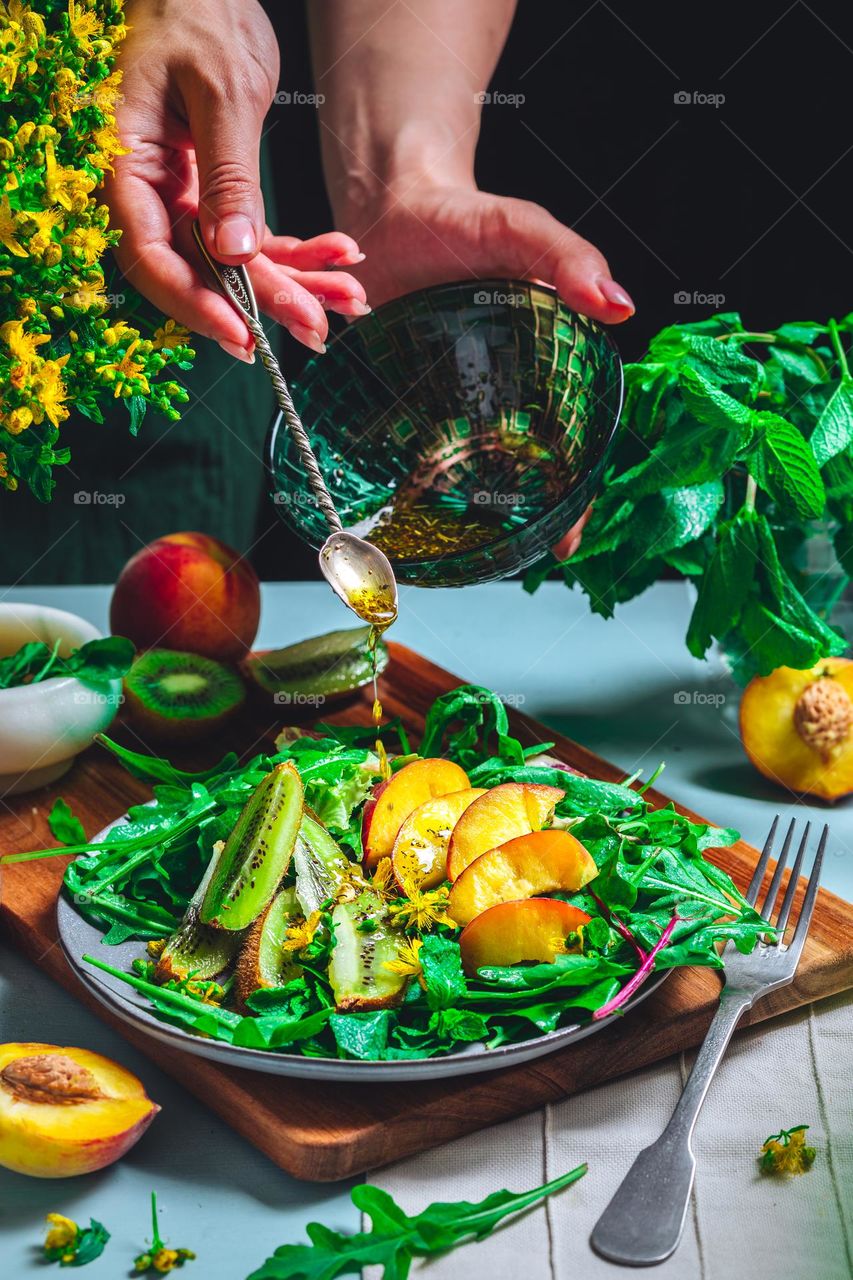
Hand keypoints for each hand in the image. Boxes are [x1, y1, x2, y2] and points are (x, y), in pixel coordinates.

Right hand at [106, 0, 368, 357]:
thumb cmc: (198, 16)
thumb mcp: (222, 90)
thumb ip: (228, 174)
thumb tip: (235, 253)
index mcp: (127, 166)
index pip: (151, 257)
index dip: (194, 302)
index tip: (241, 332)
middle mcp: (151, 192)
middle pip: (200, 271)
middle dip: (264, 303)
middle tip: (317, 330)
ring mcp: (183, 197)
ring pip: (235, 263)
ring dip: (294, 284)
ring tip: (348, 299)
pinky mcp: (216, 194)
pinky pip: (255, 237)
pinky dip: (299, 250)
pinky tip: (339, 255)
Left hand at [342, 181, 624, 556]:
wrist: (388, 211)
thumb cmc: (463, 219)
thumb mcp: (520, 228)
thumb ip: (566, 257)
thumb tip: (620, 305)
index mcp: (549, 356)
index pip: (576, 433)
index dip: (579, 487)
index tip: (572, 537)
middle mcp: (508, 386)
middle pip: (531, 462)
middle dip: (537, 512)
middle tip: (534, 553)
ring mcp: (458, 396)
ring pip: (478, 466)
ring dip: (480, 510)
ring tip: (480, 550)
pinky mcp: (411, 396)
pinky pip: (422, 448)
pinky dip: (425, 482)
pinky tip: (420, 513)